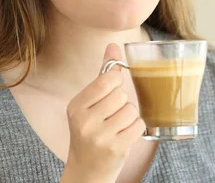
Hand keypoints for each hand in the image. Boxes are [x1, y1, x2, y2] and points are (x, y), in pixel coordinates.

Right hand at [61, 43, 144, 182]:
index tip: (113, 88)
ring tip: (117, 126)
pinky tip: (124, 135)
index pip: (105, 81)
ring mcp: (100, 137)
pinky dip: (136, 128)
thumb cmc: (90, 131)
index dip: (115, 81)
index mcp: (75, 106)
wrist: (86, 170)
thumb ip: (102, 75)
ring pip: (131, 110)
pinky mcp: (116, 148)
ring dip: (129, 116)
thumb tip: (113, 45)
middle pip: (120, 95)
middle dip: (122, 102)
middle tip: (111, 115)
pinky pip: (138, 125)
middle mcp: (84, 122)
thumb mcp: (89, 103)